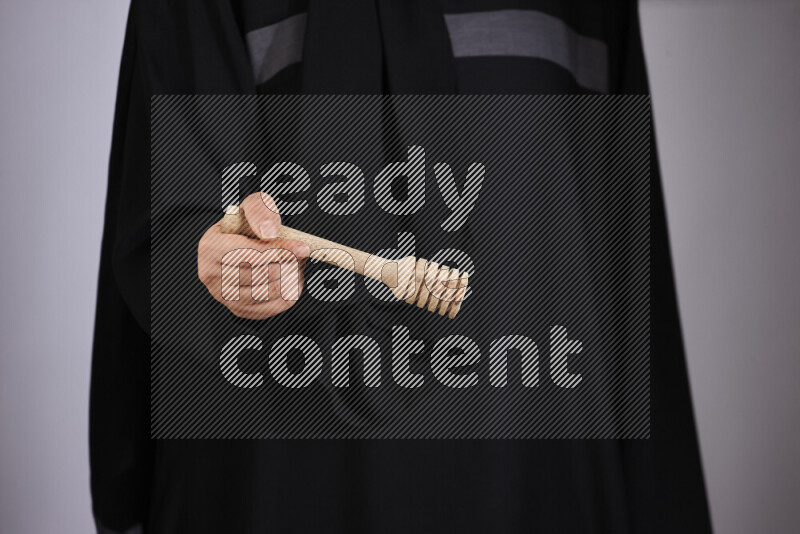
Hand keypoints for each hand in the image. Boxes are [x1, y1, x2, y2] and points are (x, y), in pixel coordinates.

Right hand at [198, 192, 309, 318]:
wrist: (240, 243)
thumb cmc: (247, 223)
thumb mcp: (254, 206)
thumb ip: (261, 212)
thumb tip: (269, 233)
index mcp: (210, 247)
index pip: (249, 254)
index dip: (279, 251)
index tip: (303, 248)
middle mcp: (210, 275)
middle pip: (259, 275)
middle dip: (287, 264)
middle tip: (301, 254)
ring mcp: (223, 296)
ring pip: (266, 293)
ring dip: (290, 279)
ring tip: (297, 264)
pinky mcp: (238, 310)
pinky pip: (271, 308)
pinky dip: (288, 294)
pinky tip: (292, 279)